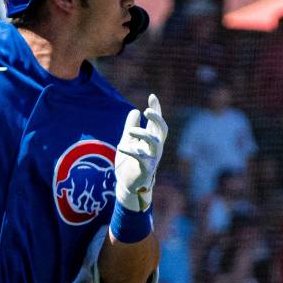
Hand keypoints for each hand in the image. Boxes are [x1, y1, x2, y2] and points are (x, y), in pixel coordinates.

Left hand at [113, 96, 166, 213]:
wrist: (127, 185)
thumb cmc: (129, 163)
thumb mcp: (128, 141)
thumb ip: (131, 127)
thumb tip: (135, 111)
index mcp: (151, 140)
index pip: (156, 122)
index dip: (156, 109)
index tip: (152, 96)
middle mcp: (155, 147)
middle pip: (161, 129)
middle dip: (157, 118)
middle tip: (147, 110)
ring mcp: (152, 158)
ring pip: (155, 142)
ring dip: (143, 134)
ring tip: (130, 131)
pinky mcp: (146, 169)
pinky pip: (141, 158)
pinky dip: (131, 151)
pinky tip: (121, 147)